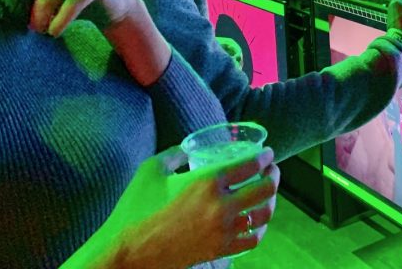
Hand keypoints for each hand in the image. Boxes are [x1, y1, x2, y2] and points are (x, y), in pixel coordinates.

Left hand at [12, 0, 169, 85]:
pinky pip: (73, 2)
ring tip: (40, 30)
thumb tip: (0, 5)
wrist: (112, 5)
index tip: (3, 7)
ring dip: (41, 16)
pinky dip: (61, 19)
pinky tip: (54, 32)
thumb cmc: (72, 0)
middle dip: (22, 3)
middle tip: (24, 23)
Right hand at [87, 145, 279, 268]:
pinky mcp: (219, 250)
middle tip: (271, 170)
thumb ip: (172, 154)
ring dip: (271, 201)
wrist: (127, 254)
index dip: (265, 156)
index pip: (250, 164)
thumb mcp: (151, 171)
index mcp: (208, 181)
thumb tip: (187, 147)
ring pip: (264, 214)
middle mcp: (221, 206)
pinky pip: (252, 239)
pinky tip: (256, 222)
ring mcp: (222, 231)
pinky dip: (260, 229)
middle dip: (274, 175)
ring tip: (268, 194)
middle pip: (265, 188)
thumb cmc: (135, 210)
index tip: (267, 153)